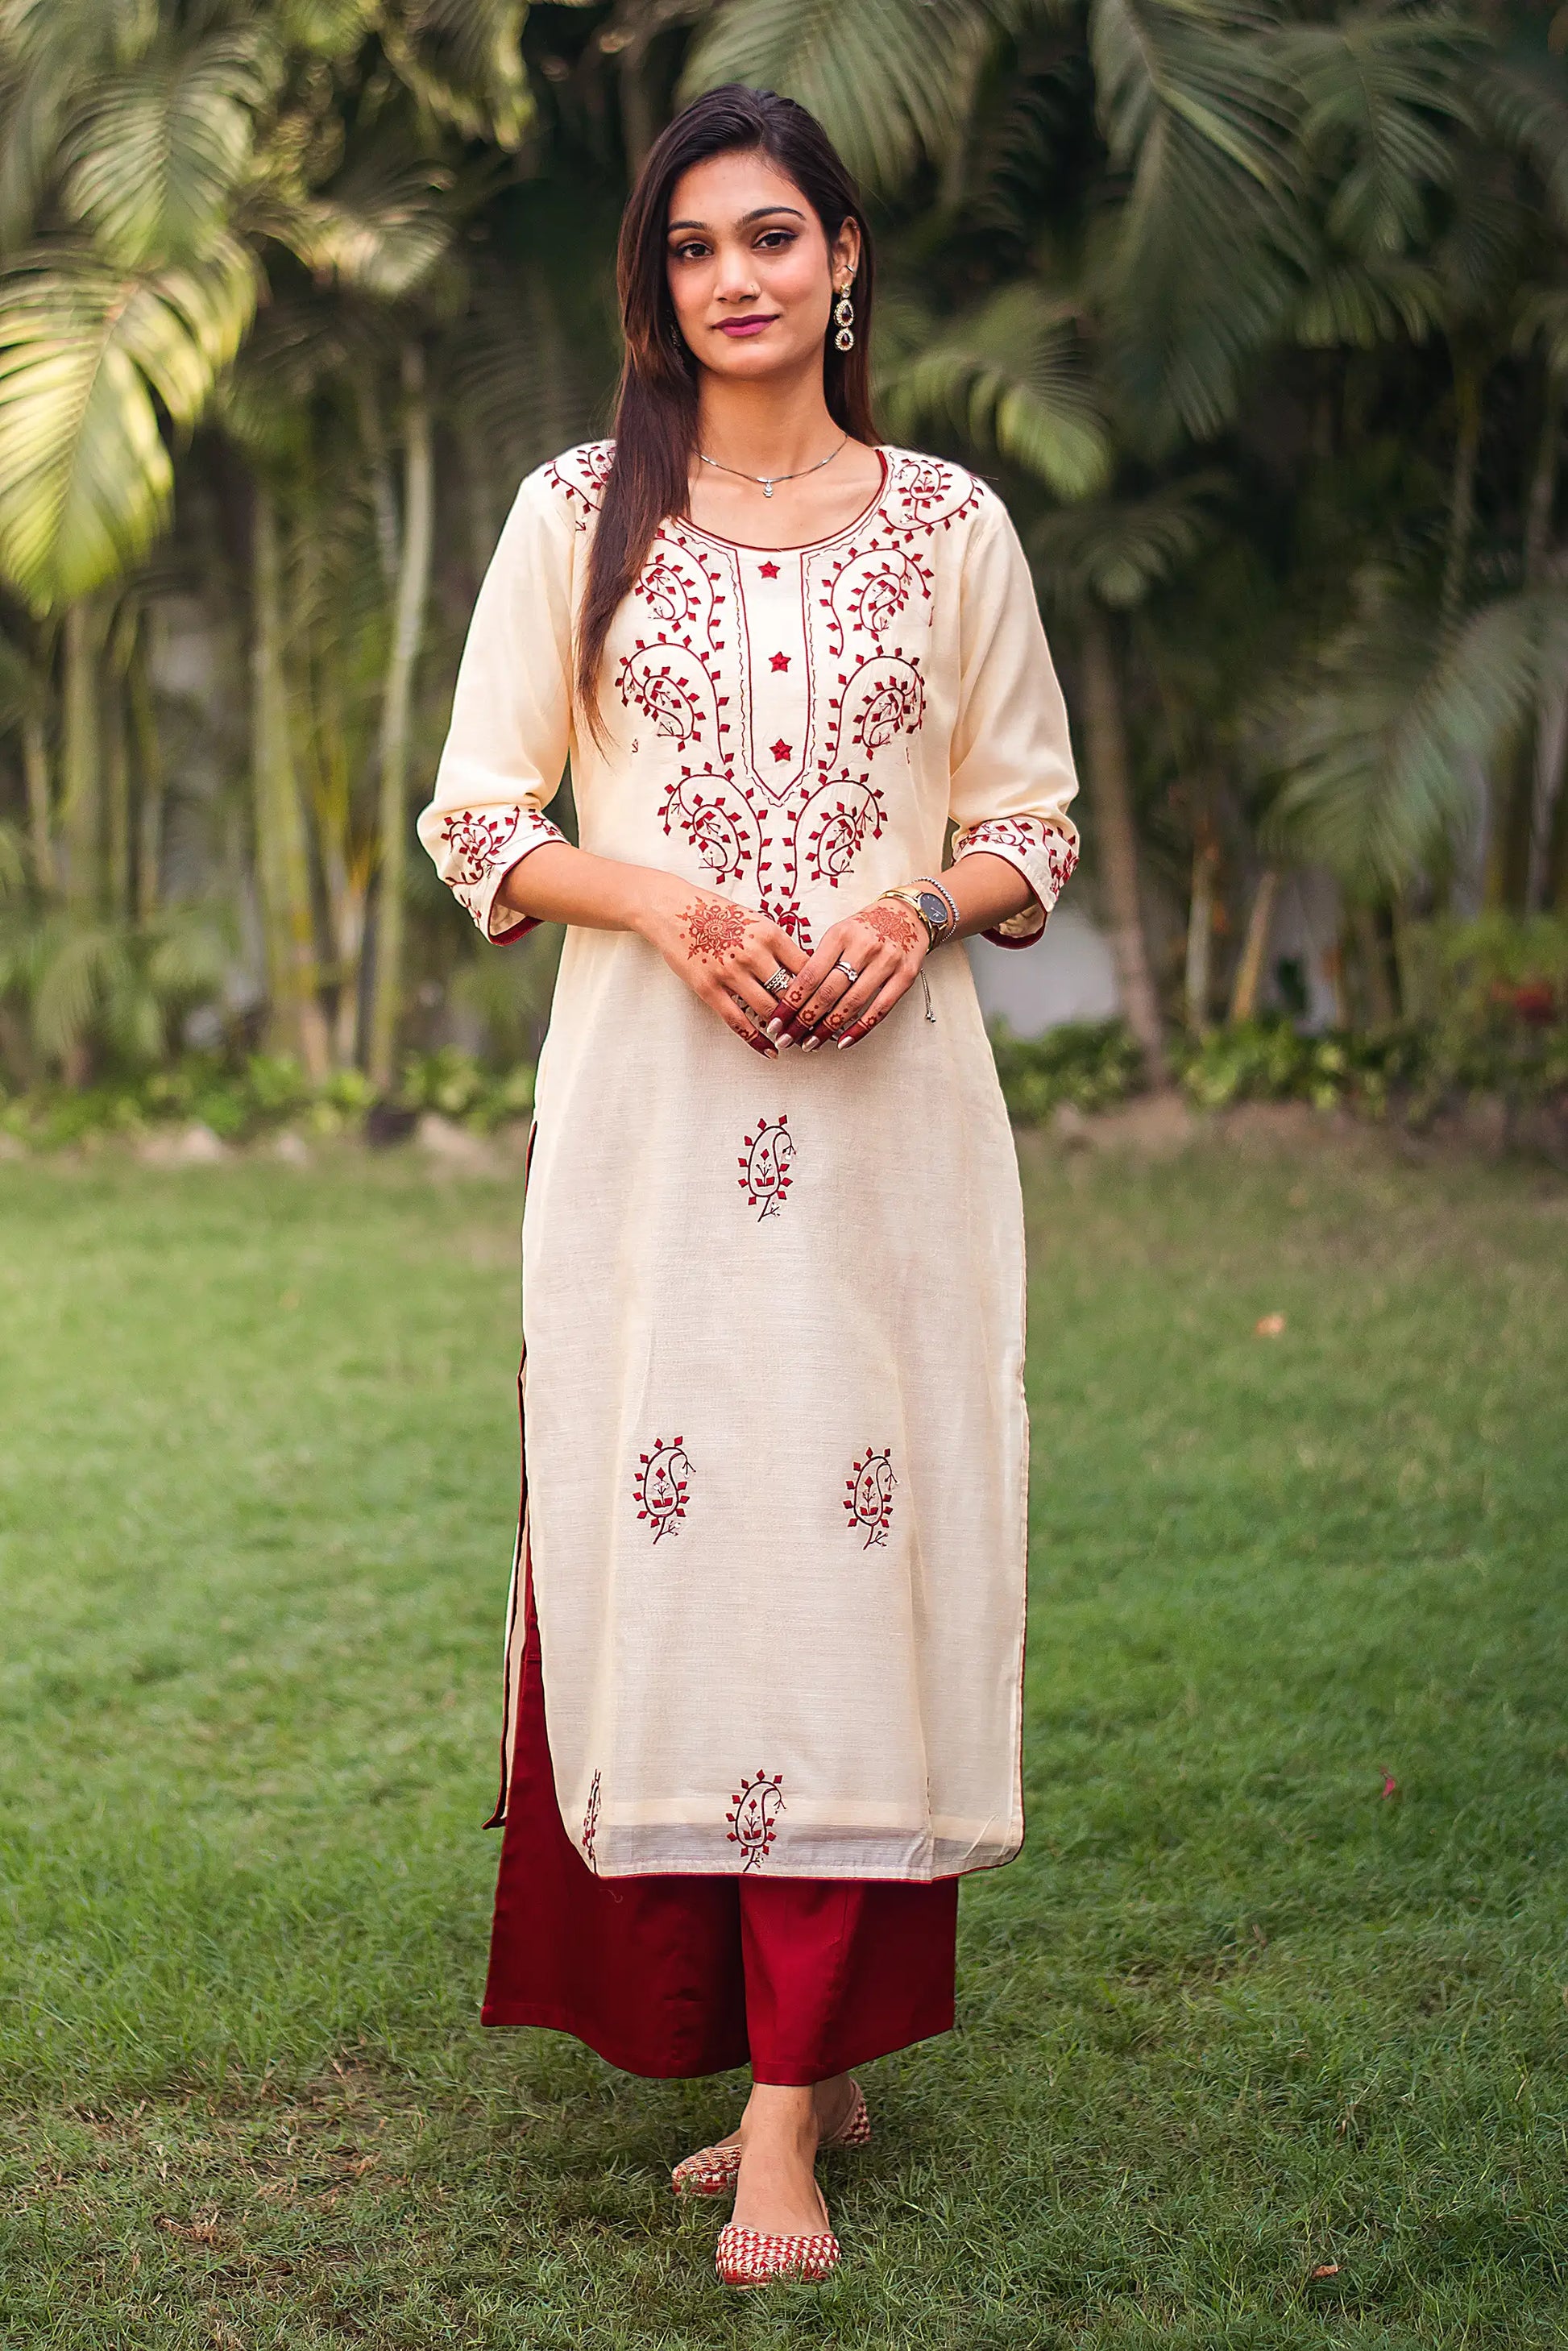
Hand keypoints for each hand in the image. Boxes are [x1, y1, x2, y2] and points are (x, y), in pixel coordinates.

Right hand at [639, 874, 807, 1058]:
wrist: (673, 910)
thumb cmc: (717, 912)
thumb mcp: (755, 920)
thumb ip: (779, 945)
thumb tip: (806, 971)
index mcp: (770, 933)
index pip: (807, 968)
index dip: (821, 990)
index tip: (829, 1005)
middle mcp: (754, 954)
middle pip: (792, 993)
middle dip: (807, 1015)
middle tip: (819, 1031)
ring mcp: (730, 973)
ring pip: (769, 1010)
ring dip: (785, 1029)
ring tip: (797, 1041)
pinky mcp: (709, 988)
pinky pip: (737, 1021)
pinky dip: (757, 1040)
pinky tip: (770, 1051)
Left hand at [773, 898, 928, 1049]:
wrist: (908, 915)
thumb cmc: (866, 927)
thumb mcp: (839, 933)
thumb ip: (820, 960)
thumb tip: (794, 995)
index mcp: (840, 935)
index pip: (810, 974)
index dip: (791, 1001)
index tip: (776, 1020)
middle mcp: (863, 947)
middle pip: (828, 992)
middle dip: (804, 1020)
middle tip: (787, 1038)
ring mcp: (886, 961)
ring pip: (852, 1003)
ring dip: (828, 1028)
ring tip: (810, 1043)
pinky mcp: (905, 975)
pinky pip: (880, 1009)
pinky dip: (859, 1029)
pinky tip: (842, 1042)